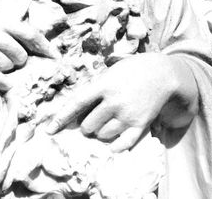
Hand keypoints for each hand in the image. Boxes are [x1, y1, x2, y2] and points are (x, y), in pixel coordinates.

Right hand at [0, 5, 56, 90]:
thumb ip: (7, 26)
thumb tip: (28, 39)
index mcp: (2, 21)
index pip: (32, 34)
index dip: (46, 47)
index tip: (55, 57)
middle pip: (22, 56)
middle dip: (19, 60)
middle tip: (8, 57)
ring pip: (10, 67)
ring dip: (7, 68)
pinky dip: (3, 81)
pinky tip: (0, 79)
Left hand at [46, 53, 197, 151]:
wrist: (163, 73)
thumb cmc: (133, 69)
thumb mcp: (111, 70)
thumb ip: (95, 86)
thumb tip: (77, 104)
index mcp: (104, 84)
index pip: (76, 103)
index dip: (61, 117)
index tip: (49, 129)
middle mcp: (114, 101)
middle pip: (88, 125)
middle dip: (86, 124)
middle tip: (93, 116)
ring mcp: (127, 114)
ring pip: (102, 135)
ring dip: (100, 132)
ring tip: (106, 121)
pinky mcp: (140, 125)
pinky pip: (121, 144)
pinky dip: (114, 144)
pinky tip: (113, 138)